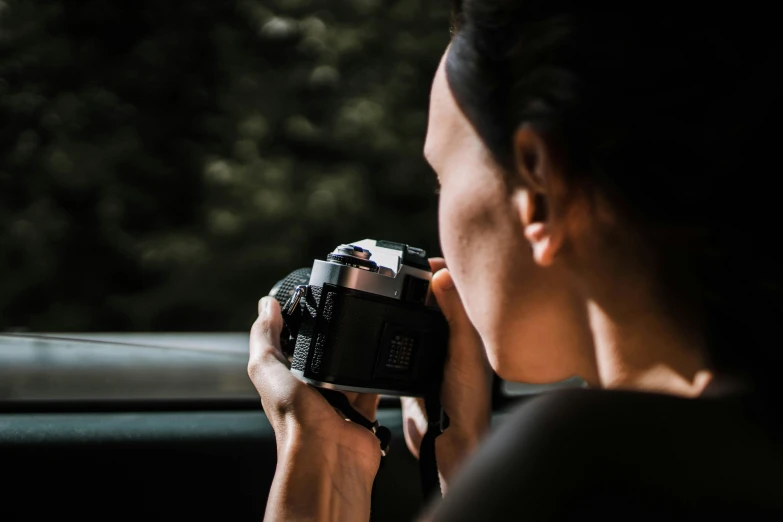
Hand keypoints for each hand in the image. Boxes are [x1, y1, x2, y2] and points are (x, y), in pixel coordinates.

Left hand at [248, 296, 380, 520]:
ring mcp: (339, 402)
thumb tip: (266, 306)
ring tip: (364, 333)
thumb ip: (264, 338)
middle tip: (344, 313)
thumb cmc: (295, 423)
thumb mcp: (267, 370)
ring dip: (357, 355)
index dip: (299, 323)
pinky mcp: (363, 411)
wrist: (329, 459)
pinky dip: (377, 375)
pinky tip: (380, 360)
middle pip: (325, 355)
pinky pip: (373, 386)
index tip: (311, 299)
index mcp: (286, 380)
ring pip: (350, 368)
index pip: (292, 344)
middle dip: (334, 338)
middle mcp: (311, 392)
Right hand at [402, 258, 492, 489]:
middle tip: (394, 271)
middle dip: (415, 283)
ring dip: (401, 304)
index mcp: (467, 329)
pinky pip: (397, 342)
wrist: (447, 443)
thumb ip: (456, 314)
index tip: (415, 261)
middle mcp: (450, 337)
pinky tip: (380, 324)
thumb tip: (443, 274)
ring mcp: (430, 352)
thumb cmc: (469, 402)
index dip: (435, 269)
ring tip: (385, 289)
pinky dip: (390, 329)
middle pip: (429, 298)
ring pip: (413, 318)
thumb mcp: (463, 352)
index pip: (451, 286)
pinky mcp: (411, 368)